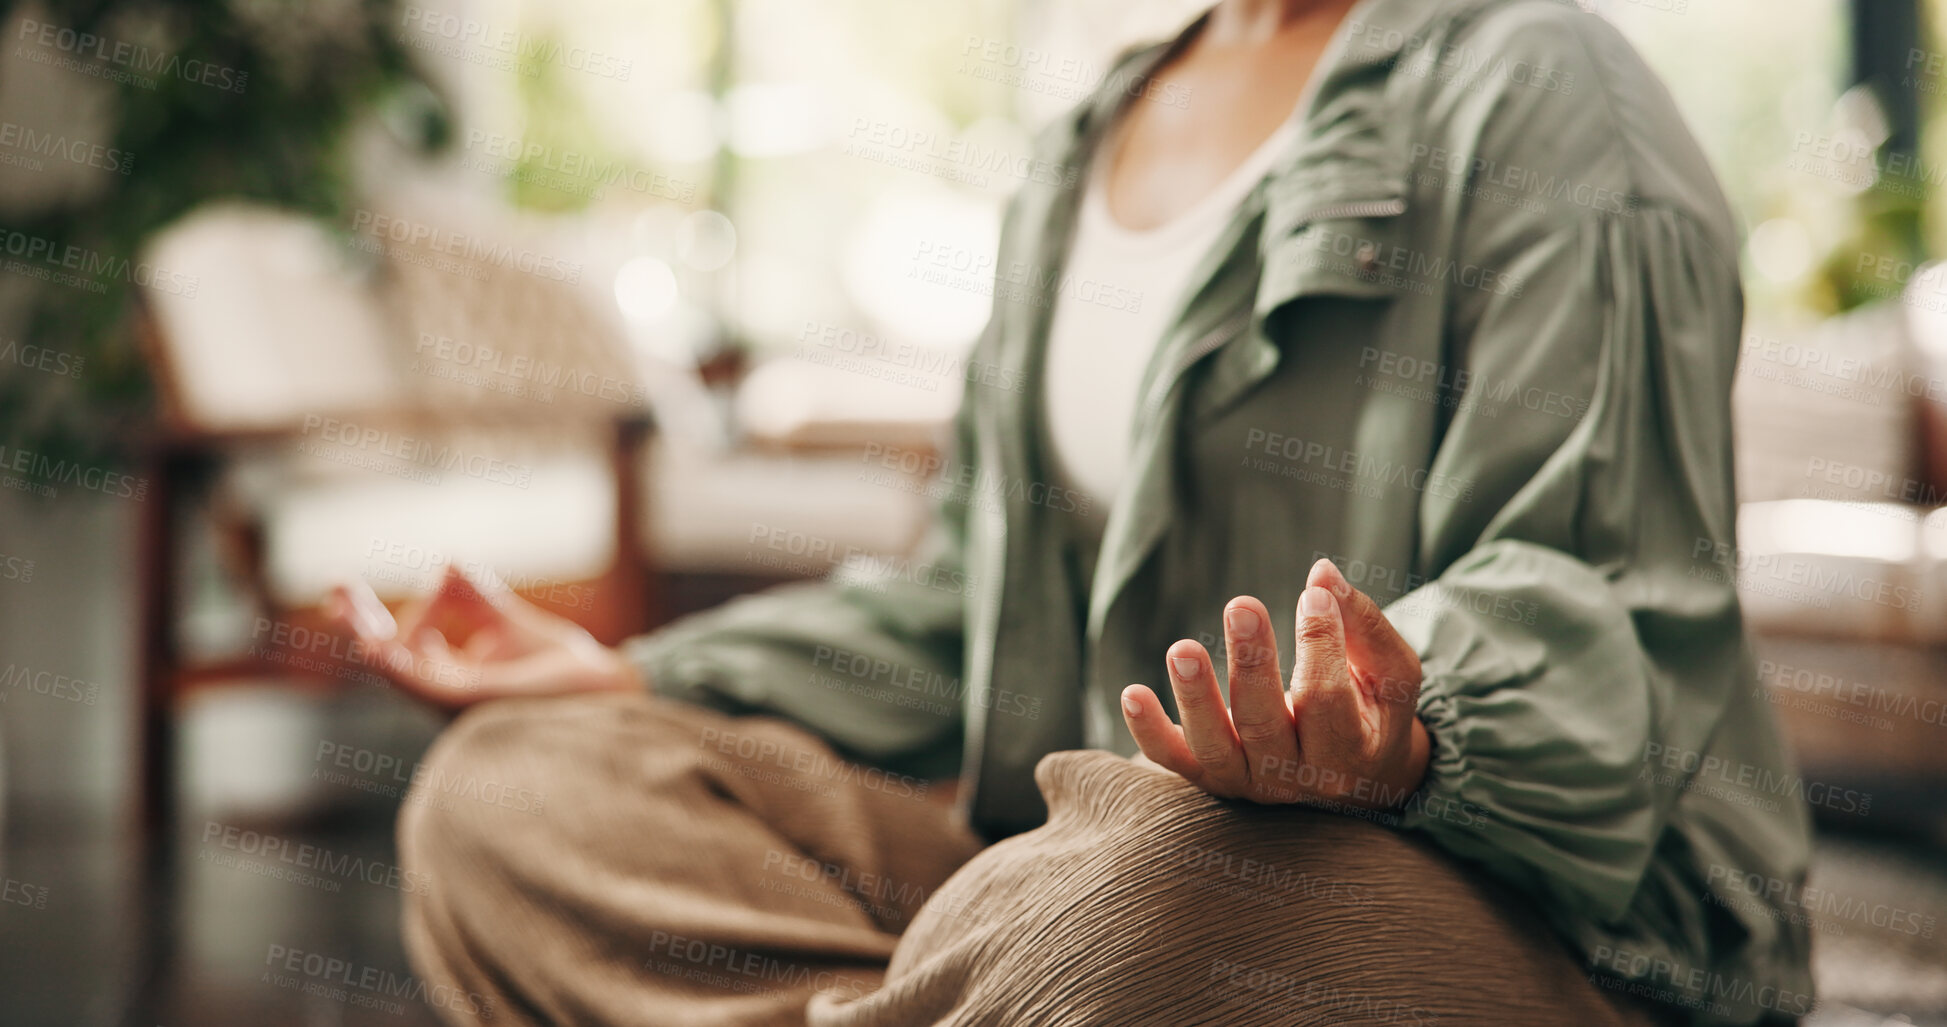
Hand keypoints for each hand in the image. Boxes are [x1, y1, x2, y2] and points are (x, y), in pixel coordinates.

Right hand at [326, 565, 641, 711]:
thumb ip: (477, 599)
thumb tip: (449, 563)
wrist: (609, 688)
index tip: (342, 587)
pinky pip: (428, 685)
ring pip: (402, 671)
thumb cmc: (564, 669)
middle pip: (388, 659)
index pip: (397, 645)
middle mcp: (446, 695)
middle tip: (335, 587)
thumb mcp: (511, 624)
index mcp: (450, 679)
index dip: (368, 618)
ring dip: (375, 640)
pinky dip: (401, 666)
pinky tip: (379, 647)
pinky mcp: (475, 703)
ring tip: (351, 609)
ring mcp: (457, 703)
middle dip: (360, 623)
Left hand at [1120, 558, 1429, 809]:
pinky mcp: (1211, 778)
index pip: (1327, 698)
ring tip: (1182, 648)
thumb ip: (1363, 625)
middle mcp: (1296, 778)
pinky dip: (1148, 731)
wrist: (1356, 778)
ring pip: (1216, 746)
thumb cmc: (1373, 711)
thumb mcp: (1390, 673)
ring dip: (1195, 697)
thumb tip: (1323, 573)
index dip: (1320, 645)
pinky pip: (1173, 760)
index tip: (1313, 596)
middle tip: (1241, 605)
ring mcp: (1249, 782)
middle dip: (1251, 664)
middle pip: (1265, 724)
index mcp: (1349, 753)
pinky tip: (1131, 692)